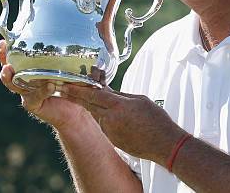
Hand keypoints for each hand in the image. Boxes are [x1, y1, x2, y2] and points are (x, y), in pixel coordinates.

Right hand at [0, 39, 88, 130]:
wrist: (77, 111)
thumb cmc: (75, 86)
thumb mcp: (72, 68)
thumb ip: (73, 54)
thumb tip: (88, 31)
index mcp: (32, 70)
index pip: (15, 58)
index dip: (6, 50)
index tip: (3, 41)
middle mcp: (26, 80)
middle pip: (8, 69)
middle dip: (3, 59)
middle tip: (3, 50)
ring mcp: (28, 93)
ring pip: (14, 84)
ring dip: (10, 77)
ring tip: (8, 70)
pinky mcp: (34, 104)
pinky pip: (33, 97)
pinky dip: (41, 90)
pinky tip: (49, 85)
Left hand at [60, 84, 186, 163]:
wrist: (164, 145)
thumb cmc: (157, 120)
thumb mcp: (140, 100)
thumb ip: (122, 96)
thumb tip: (109, 92)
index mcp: (118, 106)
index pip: (92, 95)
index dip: (77, 89)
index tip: (66, 84)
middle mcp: (110, 120)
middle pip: (89, 105)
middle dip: (76, 97)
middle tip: (65, 89)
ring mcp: (111, 132)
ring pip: (98, 115)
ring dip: (95, 108)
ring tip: (99, 100)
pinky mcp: (113, 141)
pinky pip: (105, 126)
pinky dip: (106, 119)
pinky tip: (115, 117)